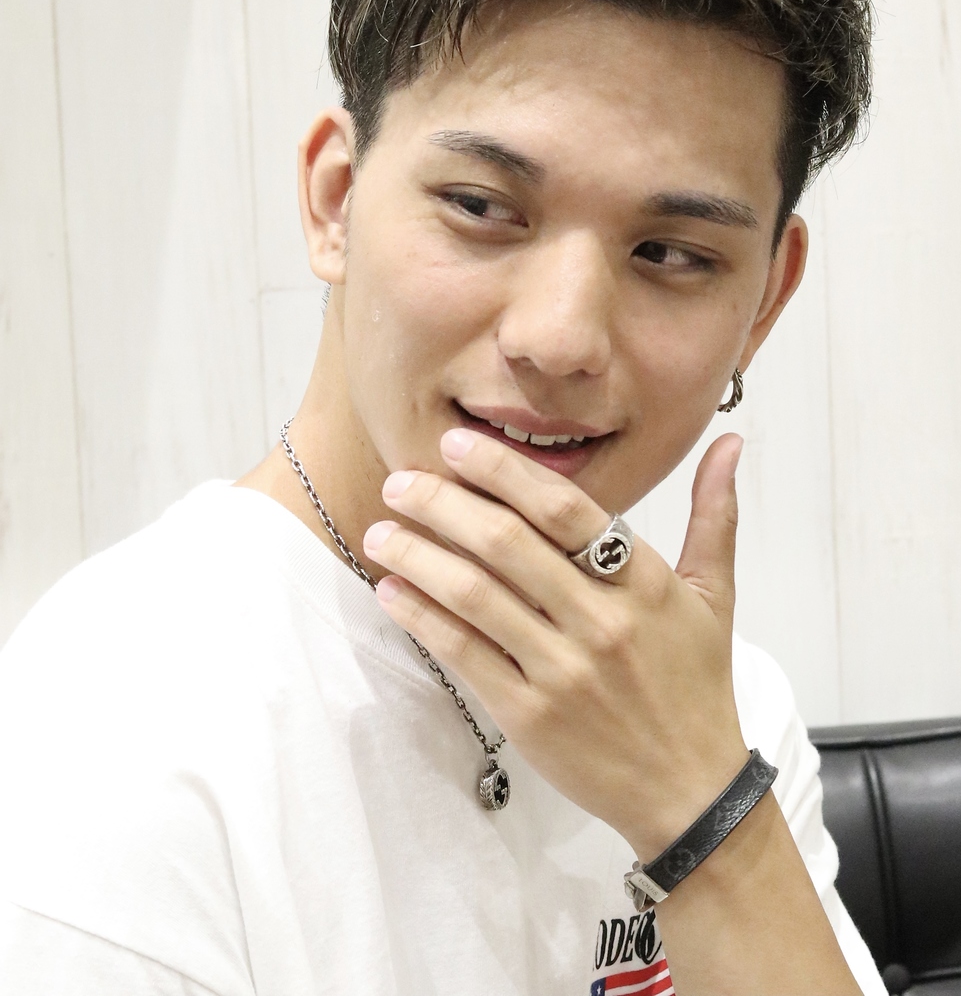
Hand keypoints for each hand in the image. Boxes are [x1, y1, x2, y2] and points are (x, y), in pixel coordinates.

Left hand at [364, 428, 747, 858]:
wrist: (690, 792)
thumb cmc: (697, 685)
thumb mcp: (715, 596)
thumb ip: (714, 515)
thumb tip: (730, 442)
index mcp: (642, 581)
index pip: (565, 508)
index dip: (504, 471)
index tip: (455, 446)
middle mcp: (601, 620)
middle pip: (506, 543)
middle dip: (443, 504)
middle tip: (399, 482)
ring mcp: (562, 670)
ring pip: (475, 595)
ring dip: (419, 556)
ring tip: (380, 531)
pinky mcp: (528, 716)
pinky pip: (464, 654)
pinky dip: (422, 617)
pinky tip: (392, 591)